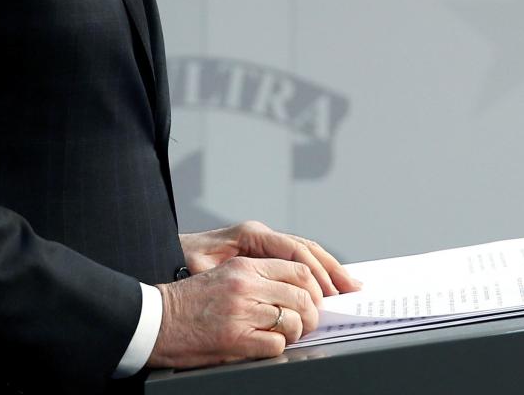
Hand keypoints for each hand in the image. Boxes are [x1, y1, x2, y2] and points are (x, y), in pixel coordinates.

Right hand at [147, 256, 320, 367]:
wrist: (154, 321)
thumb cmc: (187, 302)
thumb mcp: (223, 275)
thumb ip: (257, 278)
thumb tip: (294, 290)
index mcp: (244, 267)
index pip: (298, 269)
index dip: (315, 286)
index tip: (318, 298)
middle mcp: (246, 286)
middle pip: (302, 295)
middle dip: (312, 312)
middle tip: (308, 322)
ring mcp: (241, 312)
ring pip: (292, 320)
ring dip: (296, 332)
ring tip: (288, 335)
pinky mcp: (235, 339)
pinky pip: (276, 344)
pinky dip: (278, 347)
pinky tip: (268, 345)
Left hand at [179, 221, 361, 296]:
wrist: (174, 256)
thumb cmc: (183, 261)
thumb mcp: (200, 266)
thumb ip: (226, 273)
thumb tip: (252, 283)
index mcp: (251, 234)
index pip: (292, 249)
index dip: (314, 270)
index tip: (328, 289)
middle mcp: (262, 235)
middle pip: (306, 248)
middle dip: (330, 268)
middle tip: (350, 288)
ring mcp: (265, 244)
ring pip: (306, 252)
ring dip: (328, 269)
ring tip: (348, 285)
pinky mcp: (265, 254)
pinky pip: (297, 260)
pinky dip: (316, 271)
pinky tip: (328, 284)